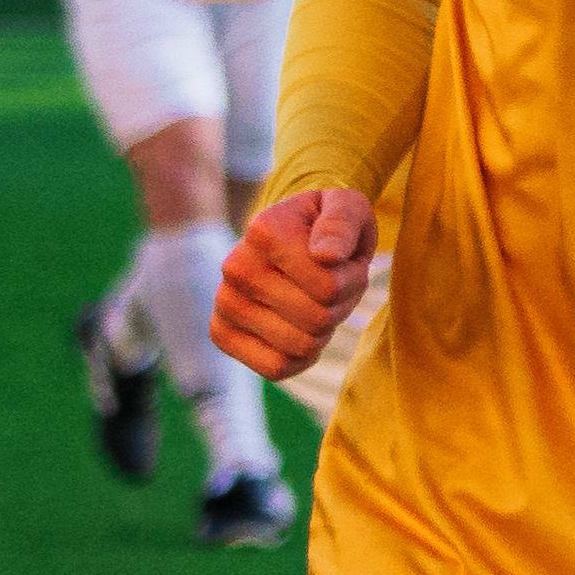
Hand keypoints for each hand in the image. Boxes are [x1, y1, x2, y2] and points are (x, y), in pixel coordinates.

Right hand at [214, 186, 375, 377]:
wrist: (293, 236)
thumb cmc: (327, 224)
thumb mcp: (347, 207)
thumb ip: (342, 223)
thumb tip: (326, 255)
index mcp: (264, 232)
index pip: (328, 287)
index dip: (352, 278)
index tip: (344, 260)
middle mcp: (236, 268)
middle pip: (317, 319)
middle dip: (340, 304)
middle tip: (335, 283)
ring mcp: (224, 303)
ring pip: (300, 346)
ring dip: (324, 330)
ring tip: (319, 301)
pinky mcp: (222, 333)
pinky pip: (276, 367)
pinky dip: (302, 356)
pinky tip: (302, 329)